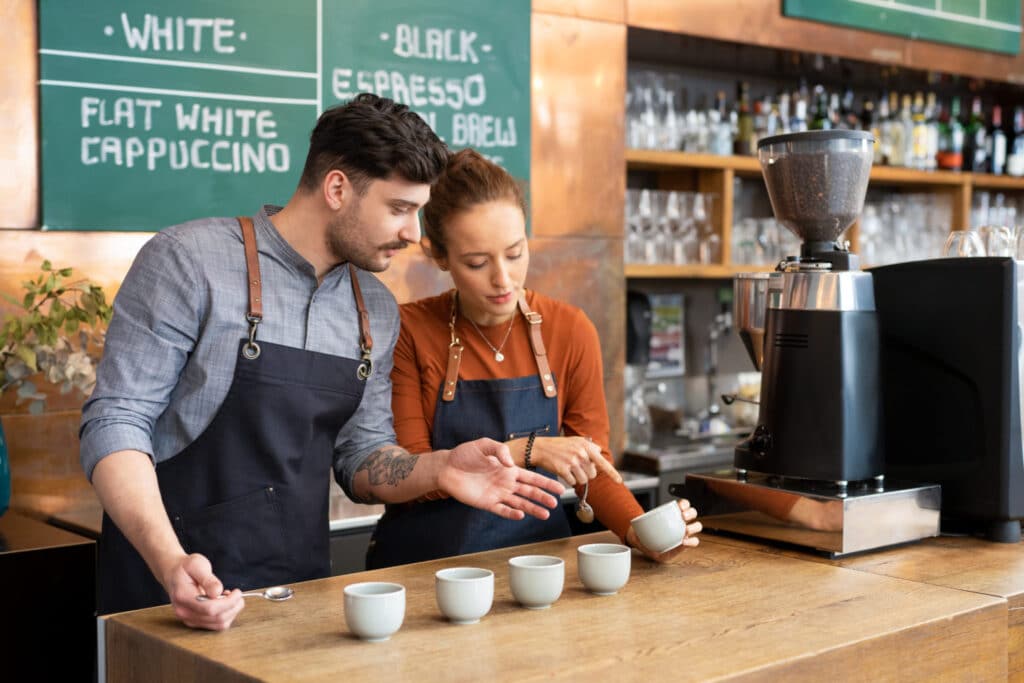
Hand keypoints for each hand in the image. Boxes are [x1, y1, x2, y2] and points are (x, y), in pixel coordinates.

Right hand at [163, 553, 243, 629]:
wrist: (173, 574)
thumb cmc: (185, 567)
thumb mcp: (196, 565)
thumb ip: (208, 579)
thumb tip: (218, 591)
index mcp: (183, 597)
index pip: (209, 608)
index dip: (228, 602)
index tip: (237, 592)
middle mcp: (184, 612)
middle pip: (216, 618)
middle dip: (233, 606)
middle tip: (237, 594)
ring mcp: (188, 619)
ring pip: (218, 625)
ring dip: (231, 612)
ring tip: (230, 597)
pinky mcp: (195, 621)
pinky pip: (215, 625)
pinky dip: (226, 615)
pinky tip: (224, 602)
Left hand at [438, 437, 565, 520]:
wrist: (446, 467)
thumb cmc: (464, 454)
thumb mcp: (484, 445)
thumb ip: (500, 451)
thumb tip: (511, 465)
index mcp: (508, 469)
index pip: (532, 477)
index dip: (546, 483)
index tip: (560, 489)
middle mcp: (506, 483)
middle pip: (529, 491)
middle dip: (543, 497)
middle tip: (555, 503)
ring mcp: (497, 494)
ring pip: (519, 503)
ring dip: (532, 509)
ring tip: (545, 515)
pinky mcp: (486, 503)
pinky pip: (502, 510)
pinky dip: (511, 513)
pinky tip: (521, 515)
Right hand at [529, 436, 622, 486]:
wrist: (540, 448)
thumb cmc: (558, 445)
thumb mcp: (575, 441)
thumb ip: (589, 446)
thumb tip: (600, 452)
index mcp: (586, 446)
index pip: (602, 462)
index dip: (612, 473)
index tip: (619, 481)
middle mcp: (580, 453)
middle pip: (592, 474)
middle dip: (585, 473)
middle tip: (576, 467)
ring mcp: (571, 461)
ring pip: (583, 480)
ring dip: (577, 478)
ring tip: (569, 469)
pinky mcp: (562, 469)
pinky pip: (572, 482)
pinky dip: (568, 480)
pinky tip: (562, 471)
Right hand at [627, 499, 701, 562]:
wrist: (639, 535)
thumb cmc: (652, 547)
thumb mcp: (660, 556)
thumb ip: (670, 553)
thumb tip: (681, 546)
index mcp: (683, 541)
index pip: (694, 541)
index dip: (692, 542)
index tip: (683, 542)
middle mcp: (684, 528)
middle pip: (697, 526)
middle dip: (694, 527)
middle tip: (685, 529)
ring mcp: (680, 518)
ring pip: (693, 513)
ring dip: (690, 513)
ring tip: (682, 515)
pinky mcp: (674, 508)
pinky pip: (683, 504)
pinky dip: (684, 504)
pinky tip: (678, 506)